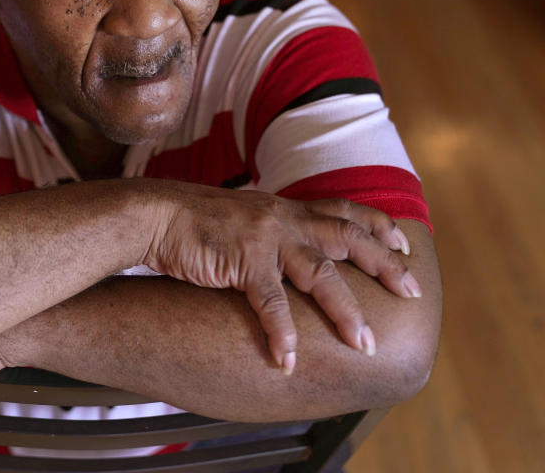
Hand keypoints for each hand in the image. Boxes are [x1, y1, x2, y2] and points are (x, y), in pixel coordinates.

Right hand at [145, 186, 420, 373]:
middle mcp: (283, 218)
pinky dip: (281, 333)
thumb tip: (288, 253)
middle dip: (384, 264)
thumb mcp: (242, 218)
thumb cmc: (194, 222)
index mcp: (284, 208)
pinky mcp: (241, 260)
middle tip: (413, 290)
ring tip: (363, 344)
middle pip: (347, 237)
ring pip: (320, 274)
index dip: (377, 225)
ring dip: (345, 311)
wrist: (156, 214)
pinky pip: (269, 302)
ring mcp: (265, 238)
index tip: (403, 244)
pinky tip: (287, 360)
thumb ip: (269, 230)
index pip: (342, 210)